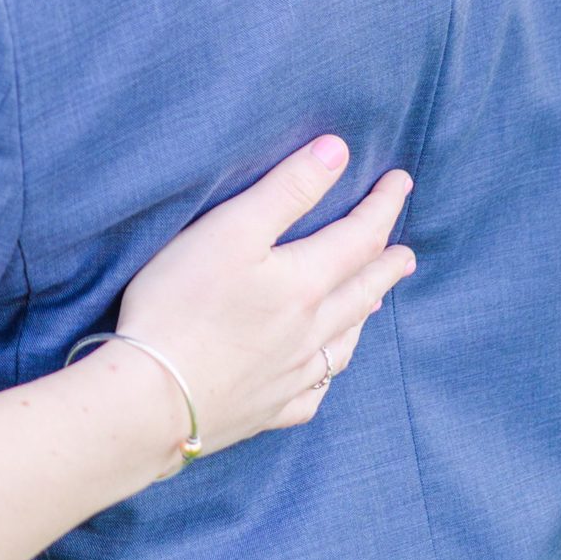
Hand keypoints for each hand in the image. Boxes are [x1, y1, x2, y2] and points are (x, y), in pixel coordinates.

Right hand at [114, 135, 414, 470]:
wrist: (154, 398)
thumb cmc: (182, 303)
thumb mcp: (231, 230)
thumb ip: (287, 189)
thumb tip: (338, 151)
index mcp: (304, 283)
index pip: (359, 237)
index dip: (382, 206)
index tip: (400, 181)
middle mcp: (310, 331)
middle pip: (361, 291)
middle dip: (386, 264)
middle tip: (406, 253)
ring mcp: (293, 376)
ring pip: (345, 342)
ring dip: (365, 314)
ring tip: (375, 302)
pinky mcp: (268, 409)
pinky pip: (314, 390)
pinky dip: (328, 373)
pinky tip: (323, 372)